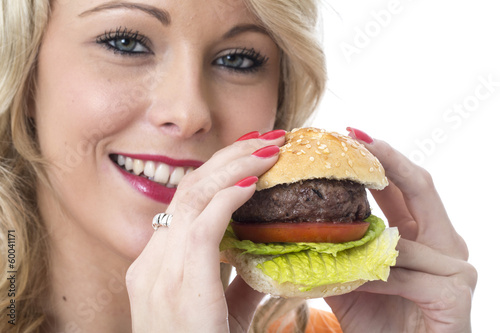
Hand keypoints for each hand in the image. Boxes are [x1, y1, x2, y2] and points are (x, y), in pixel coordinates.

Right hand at [125, 132, 285, 331]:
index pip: (186, 202)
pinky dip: (229, 197)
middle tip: (266, 139)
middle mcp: (151, 261)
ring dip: (235, 167)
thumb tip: (259, 256)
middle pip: (188, 189)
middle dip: (229, 158)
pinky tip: (255, 182)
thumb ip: (235, 283)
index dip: (218, 173)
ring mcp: (158, 270)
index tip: (250, 156)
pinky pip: (203, 224)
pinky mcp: (179, 281)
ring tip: (270, 148)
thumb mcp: (220, 314)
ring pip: (193, 196)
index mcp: (156, 266)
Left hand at [325, 130, 476, 332]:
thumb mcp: (350, 278)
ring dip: (369, 239)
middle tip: (358, 138)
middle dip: (389, 160)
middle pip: (421, 188)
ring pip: (408, 238)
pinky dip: (380, 278)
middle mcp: (445, 243)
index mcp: (422, 234)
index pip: (403, 187)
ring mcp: (456, 268)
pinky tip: (359, 280)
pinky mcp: (455, 294)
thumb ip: (336, 250)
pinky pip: (411, 277)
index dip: (381, 158)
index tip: (352, 135)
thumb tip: (294, 225)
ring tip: (333, 226)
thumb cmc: (378, 320)